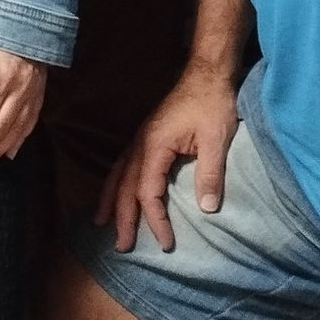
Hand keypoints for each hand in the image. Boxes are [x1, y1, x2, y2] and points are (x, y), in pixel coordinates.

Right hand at [100, 63, 240, 252]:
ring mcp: (140, 138)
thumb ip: (211, 174)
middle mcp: (141, 144)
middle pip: (125, 187)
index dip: (155, 220)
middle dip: (122, 218)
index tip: (166, 243)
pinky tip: (115, 191)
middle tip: (122, 246)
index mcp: (154, 146)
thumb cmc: (212, 103)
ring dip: (110, 201)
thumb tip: (207, 209)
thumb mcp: (217, 139)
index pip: (148, 192)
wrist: (206, 73)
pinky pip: (123, 164)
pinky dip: (115, 182)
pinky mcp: (146, 135)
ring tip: (102, 223)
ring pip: (118, 174)